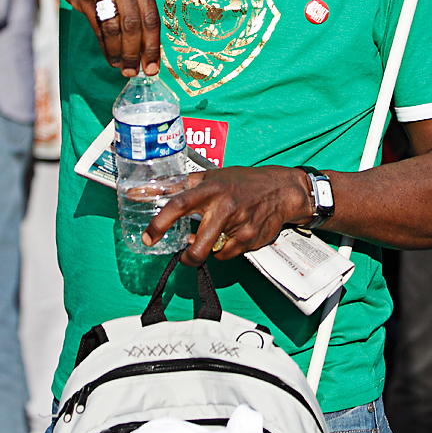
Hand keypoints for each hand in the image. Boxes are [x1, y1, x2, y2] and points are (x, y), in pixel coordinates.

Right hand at [35, 0, 160, 76]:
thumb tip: (147, 38)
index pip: (152, 15)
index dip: (154, 44)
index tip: (154, 65)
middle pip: (135, 24)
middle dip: (138, 53)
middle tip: (137, 70)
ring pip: (116, 28)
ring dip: (120, 52)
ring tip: (123, 67)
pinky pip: (98, 27)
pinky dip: (105, 46)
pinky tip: (110, 56)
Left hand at [141, 165, 313, 265]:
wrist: (282, 190)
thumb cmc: (245, 181)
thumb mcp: (214, 175)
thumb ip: (186, 184)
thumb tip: (152, 188)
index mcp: (212, 189)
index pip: (180, 204)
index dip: (161, 222)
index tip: (149, 236)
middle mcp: (225, 207)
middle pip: (200, 246)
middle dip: (189, 257)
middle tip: (184, 256)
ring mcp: (240, 225)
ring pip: (214, 252)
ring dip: (211, 249)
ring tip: (219, 234)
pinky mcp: (251, 238)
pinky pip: (229, 254)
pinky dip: (227, 249)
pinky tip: (234, 234)